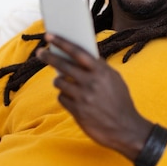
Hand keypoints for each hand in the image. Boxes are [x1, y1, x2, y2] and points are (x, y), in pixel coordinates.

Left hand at [36, 33, 152, 160]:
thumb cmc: (120, 102)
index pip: (78, 52)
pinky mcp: (77, 111)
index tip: (49, 35)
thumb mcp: (115, 80)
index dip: (62, 43)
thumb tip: (79, 57)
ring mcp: (83, 97)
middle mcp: (91, 82)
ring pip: (59, 82)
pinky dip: (64, 97)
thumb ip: (99, 68)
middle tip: (40, 53)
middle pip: (63, 65)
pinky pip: (62, 98)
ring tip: (65, 83)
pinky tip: (72, 99)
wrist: (126, 129)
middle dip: (49, 57)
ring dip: (59, 82)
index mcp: (102, 72)